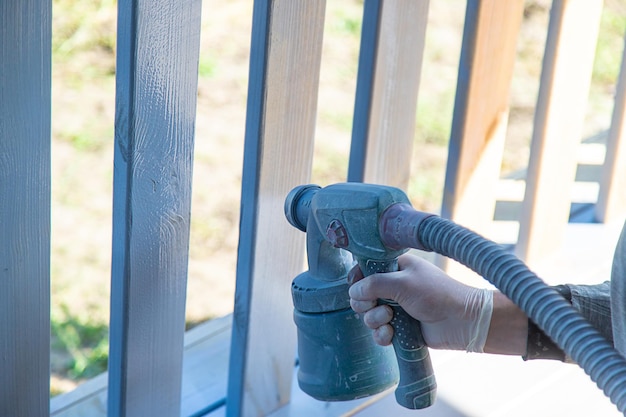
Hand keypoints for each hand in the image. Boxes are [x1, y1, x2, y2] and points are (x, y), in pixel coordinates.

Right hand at [348, 254, 493, 351]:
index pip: (365, 271)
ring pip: (369, 316)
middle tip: (377, 306)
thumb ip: (373, 284)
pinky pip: (379, 333)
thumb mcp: (402, 282)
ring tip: (390, 320)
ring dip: (374, 320)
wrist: (462, 321)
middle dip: (365, 304)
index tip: (358, 288)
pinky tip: (391, 334)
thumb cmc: (436, 294)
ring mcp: (396, 308)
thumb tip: (352, 292)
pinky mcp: (400, 328)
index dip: (358, 280)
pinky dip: (382, 335)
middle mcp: (393, 287)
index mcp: (395, 268)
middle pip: (362, 296)